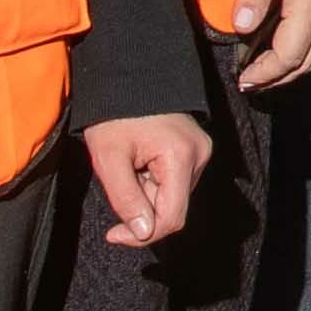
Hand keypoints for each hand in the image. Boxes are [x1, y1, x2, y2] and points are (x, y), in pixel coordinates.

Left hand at [79, 109, 211, 245]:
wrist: (126, 77)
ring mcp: (201, 150)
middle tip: (119, 182)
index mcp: (181, 156)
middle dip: (142, 206)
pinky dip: (153, 181)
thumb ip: (126, 199)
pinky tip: (140, 163)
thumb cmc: (114, 115)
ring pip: (173, 196)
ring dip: (147, 194)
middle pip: (172, 207)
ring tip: (129, 167)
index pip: (172, 217)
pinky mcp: (195, 149)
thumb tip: (143, 232)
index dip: (143, 234)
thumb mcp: (109, 159)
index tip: (114, 234)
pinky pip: (175, 181)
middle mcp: (200, 155)